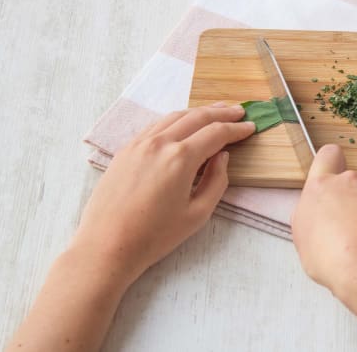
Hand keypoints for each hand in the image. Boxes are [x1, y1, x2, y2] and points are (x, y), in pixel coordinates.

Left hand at [72, 102, 255, 281]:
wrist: (106, 245)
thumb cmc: (154, 236)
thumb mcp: (197, 214)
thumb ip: (217, 181)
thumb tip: (221, 157)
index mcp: (181, 158)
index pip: (216, 133)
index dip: (236, 129)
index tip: (250, 127)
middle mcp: (160, 143)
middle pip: (197, 117)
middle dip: (221, 112)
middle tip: (240, 111)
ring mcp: (140, 143)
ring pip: (175, 116)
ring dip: (198, 112)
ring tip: (216, 111)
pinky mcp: (126, 150)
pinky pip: (156, 125)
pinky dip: (176, 120)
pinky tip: (183, 123)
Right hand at [291, 145, 356, 351]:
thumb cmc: (330, 256)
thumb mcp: (303, 238)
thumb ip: (311, 217)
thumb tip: (320, 216)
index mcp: (320, 187)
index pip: (328, 155)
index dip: (331, 163)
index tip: (332, 179)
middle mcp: (348, 182)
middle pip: (350, 183)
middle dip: (351, 200)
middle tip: (348, 229)